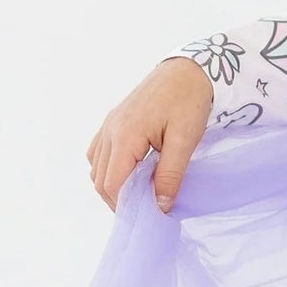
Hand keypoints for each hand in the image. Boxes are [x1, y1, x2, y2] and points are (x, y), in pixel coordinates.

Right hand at [85, 56, 213, 214]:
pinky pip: (100, 153)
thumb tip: (160, 207)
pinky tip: (132, 172)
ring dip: (113, 185)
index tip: (146, 216)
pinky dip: (110, 169)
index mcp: (125, 136)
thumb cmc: (189, 102)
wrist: (189, 70)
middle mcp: (110, 130)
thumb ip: (170, 175)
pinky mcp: (114, 121)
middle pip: (100, 179)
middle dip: (119, 200)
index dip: (125, 206)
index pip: (112, 184)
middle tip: (145, 209)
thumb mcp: (185, 141)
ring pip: (97, 168)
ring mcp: (109, 125)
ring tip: (140, 193)